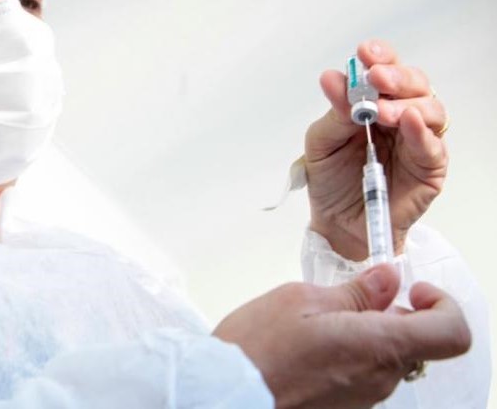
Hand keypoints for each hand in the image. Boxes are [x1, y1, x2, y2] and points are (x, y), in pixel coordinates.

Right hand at [214, 265, 470, 408]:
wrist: (224, 392)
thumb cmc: (256, 348)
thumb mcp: (303, 298)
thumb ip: (355, 292)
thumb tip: (387, 279)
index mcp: (377, 346)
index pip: (450, 332)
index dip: (441, 304)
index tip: (410, 289)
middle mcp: (379, 379)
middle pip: (415, 342)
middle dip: (392, 313)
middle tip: (353, 294)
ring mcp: (362, 398)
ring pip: (386, 357)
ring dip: (366, 332)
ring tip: (321, 318)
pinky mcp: (343, 406)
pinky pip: (362, 374)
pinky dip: (349, 352)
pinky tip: (312, 342)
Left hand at [305, 40, 447, 259]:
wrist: (337, 224)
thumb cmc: (331, 180)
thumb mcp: (321, 142)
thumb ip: (333, 112)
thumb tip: (333, 78)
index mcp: (374, 104)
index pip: (385, 71)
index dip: (380, 57)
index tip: (365, 52)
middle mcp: (400, 118)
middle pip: (414, 85)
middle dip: (396, 76)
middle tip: (377, 77)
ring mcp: (418, 142)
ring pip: (430, 110)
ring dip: (407, 104)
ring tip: (382, 110)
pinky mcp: (429, 169)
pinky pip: (433, 146)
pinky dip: (422, 132)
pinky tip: (408, 122)